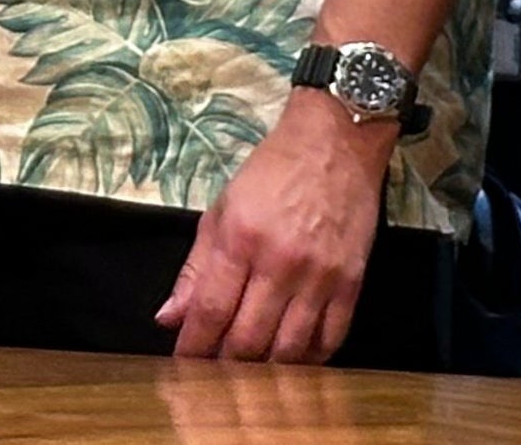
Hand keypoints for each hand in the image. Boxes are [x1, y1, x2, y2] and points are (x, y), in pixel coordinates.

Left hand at [156, 96, 383, 361]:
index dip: (193, 345)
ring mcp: (320, 276)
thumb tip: (168, 316)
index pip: (210, 309)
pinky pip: (331, 339)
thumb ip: (195, 266)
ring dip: (266, 371)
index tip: (182, 363)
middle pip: (248, 339)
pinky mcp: (352, 282)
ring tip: (250, 376)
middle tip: (214, 376)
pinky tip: (293, 363)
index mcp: (240, 238)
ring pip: (290, 349)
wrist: (335, 144)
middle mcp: (280, 262)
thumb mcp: (221, 207)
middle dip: (225, 366)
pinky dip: (310, 360)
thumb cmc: (272, 172)